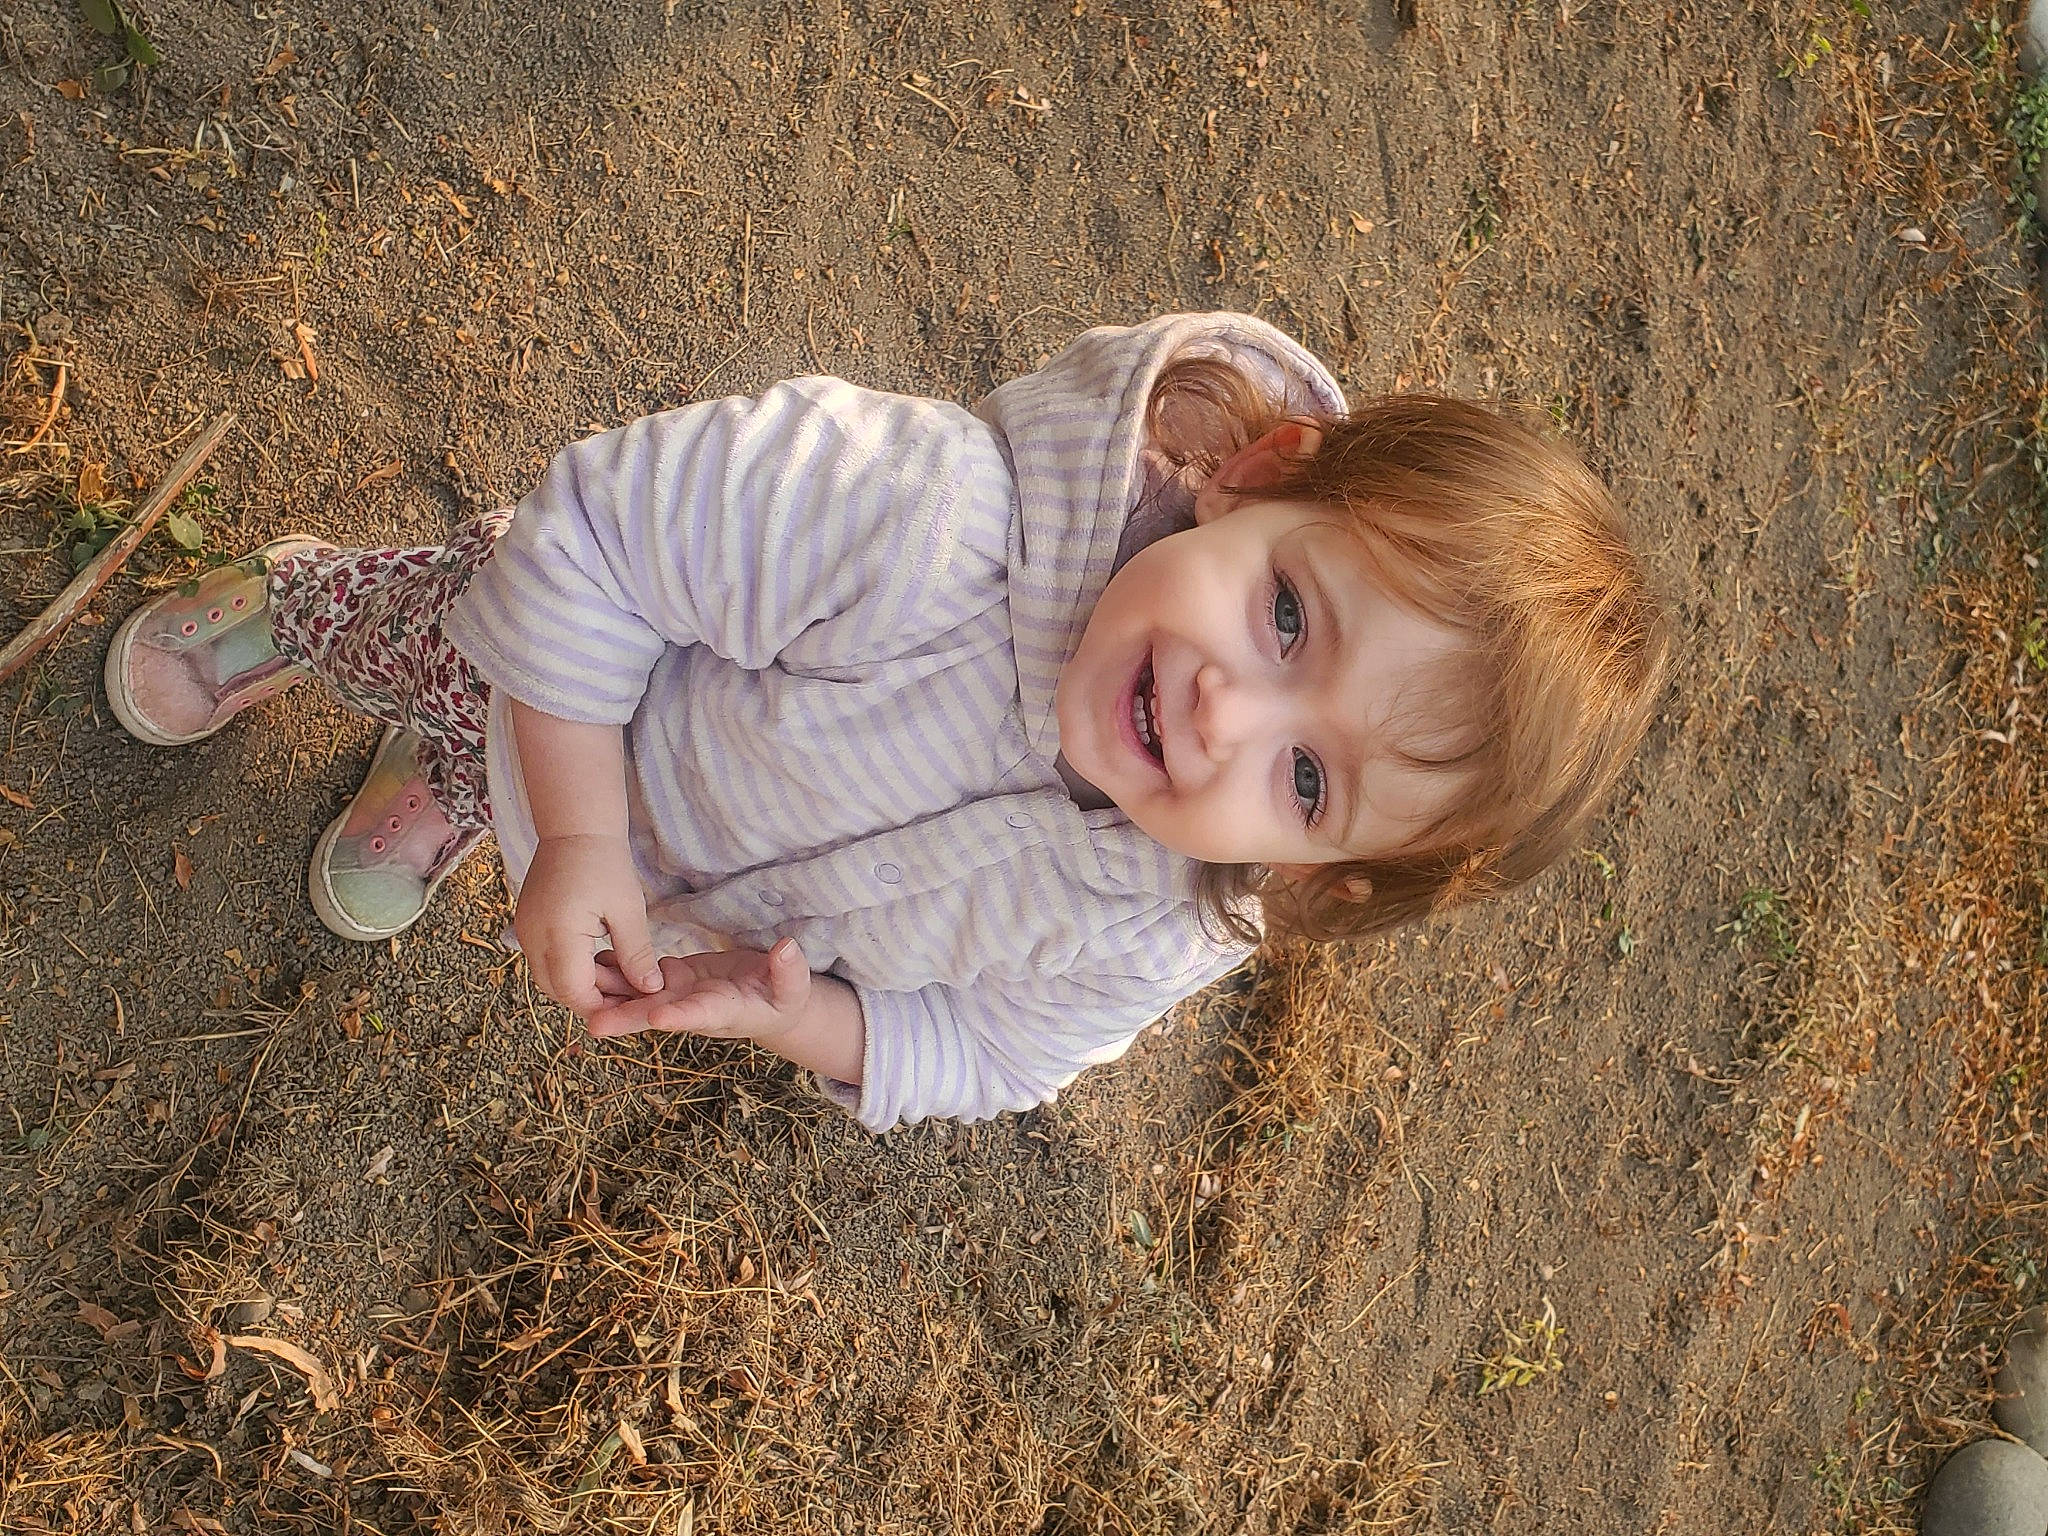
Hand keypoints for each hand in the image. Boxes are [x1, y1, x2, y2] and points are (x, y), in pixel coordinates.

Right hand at [514, 833, 663, 1014]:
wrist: (574, 829)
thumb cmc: (605, 863)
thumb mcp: (628, 910)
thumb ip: (637, 954)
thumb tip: (652, 989)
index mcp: (559, 935)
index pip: (574, 992)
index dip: (603, 1006)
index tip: (632, 1004)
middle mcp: (532, 939)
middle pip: (558, 991)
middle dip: (594, 998)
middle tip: (629, 990)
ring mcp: (524, 933)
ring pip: (550, 978)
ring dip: (582, 983)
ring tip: (619, 972)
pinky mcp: (526, 926)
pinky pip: (545, 960)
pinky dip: (569, 967)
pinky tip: (598, 958)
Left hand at [584, 937, 811, 1041]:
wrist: (770, 1002)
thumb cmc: (785, 998)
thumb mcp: (793, 988)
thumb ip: (789, 972)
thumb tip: (788, 949)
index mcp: (723, 1012)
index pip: (700, 1015)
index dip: (680, 1016)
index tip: (659, 1018)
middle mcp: (693, 1007)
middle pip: (656, 1013)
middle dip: (625, 1017)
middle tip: (593, 1024)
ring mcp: (680, 993)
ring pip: (640, 994)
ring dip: (610, 991)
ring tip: (577, 982)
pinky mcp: (674, 977)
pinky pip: (641, 976)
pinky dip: (617, 969)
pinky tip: (590, 958)